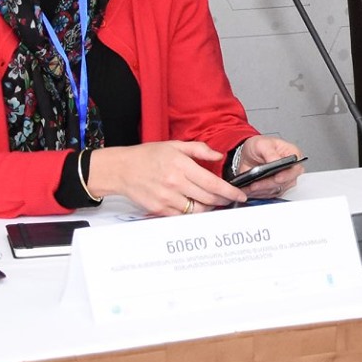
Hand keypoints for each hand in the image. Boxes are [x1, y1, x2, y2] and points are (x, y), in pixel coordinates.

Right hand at [86, 140, 244, 215]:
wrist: (121, 169)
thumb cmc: (147, 156)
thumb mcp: (175, 145)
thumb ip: (199, 149)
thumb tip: (218, 155)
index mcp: (181, 166)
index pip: (213, 184)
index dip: (230, 192)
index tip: (240, 195)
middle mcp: (175, 184)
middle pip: (208, 199)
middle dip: (222, 200)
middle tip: (227, 198)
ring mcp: (166, 198)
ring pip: (196, 210)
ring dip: (207, 207)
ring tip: (210, 201)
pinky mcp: (158, 209)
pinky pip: (182, 216)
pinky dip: (191, 212)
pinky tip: (192, 205)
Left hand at [228, 134, 304, 198]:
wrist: (249, 154)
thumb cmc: (259, 146)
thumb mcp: (262, 144)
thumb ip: (270, 152)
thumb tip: (275, 161)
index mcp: (293, 154)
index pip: (295, 168)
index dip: (287, 175)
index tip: (277, 178)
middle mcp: (291, 168)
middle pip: (287, 182)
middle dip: (270, 184)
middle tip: (256, 184)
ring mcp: (284, 179)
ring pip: (278, 190)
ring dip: (263, 190)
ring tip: (251, 187)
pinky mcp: (276, 187)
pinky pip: (270, 194)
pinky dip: (260, 193)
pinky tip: (251, 190)